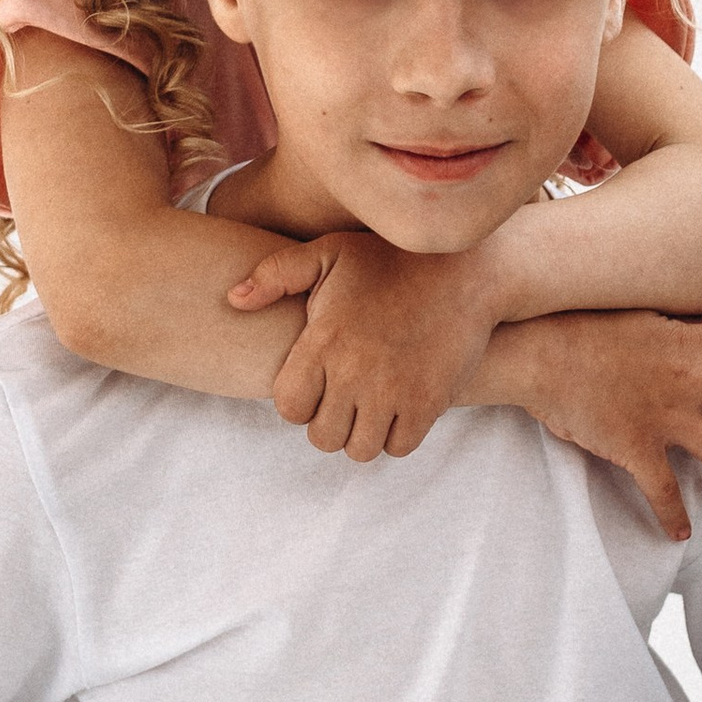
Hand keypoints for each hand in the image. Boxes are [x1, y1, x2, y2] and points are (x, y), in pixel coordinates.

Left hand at [226, 230, 501, 459]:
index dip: (299, 401)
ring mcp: (393, 391)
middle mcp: (354, 373)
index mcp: (323, 342)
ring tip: (369, 405)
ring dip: (360, 433)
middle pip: (322, 436)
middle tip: (344, 397)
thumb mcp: (328, 252)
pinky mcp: (428, 404)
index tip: (316, 383)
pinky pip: (398, 447)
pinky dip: (396, 435)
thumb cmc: (391, 259)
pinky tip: (398, 407)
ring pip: (359, 449)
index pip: (290, 407)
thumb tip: (233, 301)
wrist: (468, 270)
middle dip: (328, 421)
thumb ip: (275, 274)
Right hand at [502, 311, 701, 536]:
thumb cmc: (574, 326)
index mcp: (684, 339)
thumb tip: (684, 323)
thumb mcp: (632, 313)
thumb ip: (665, 324)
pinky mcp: (636, 446)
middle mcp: (686, 377)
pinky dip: (675, 516)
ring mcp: (664, 414)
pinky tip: (681, 533)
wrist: (539, 353)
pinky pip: (665, 491)